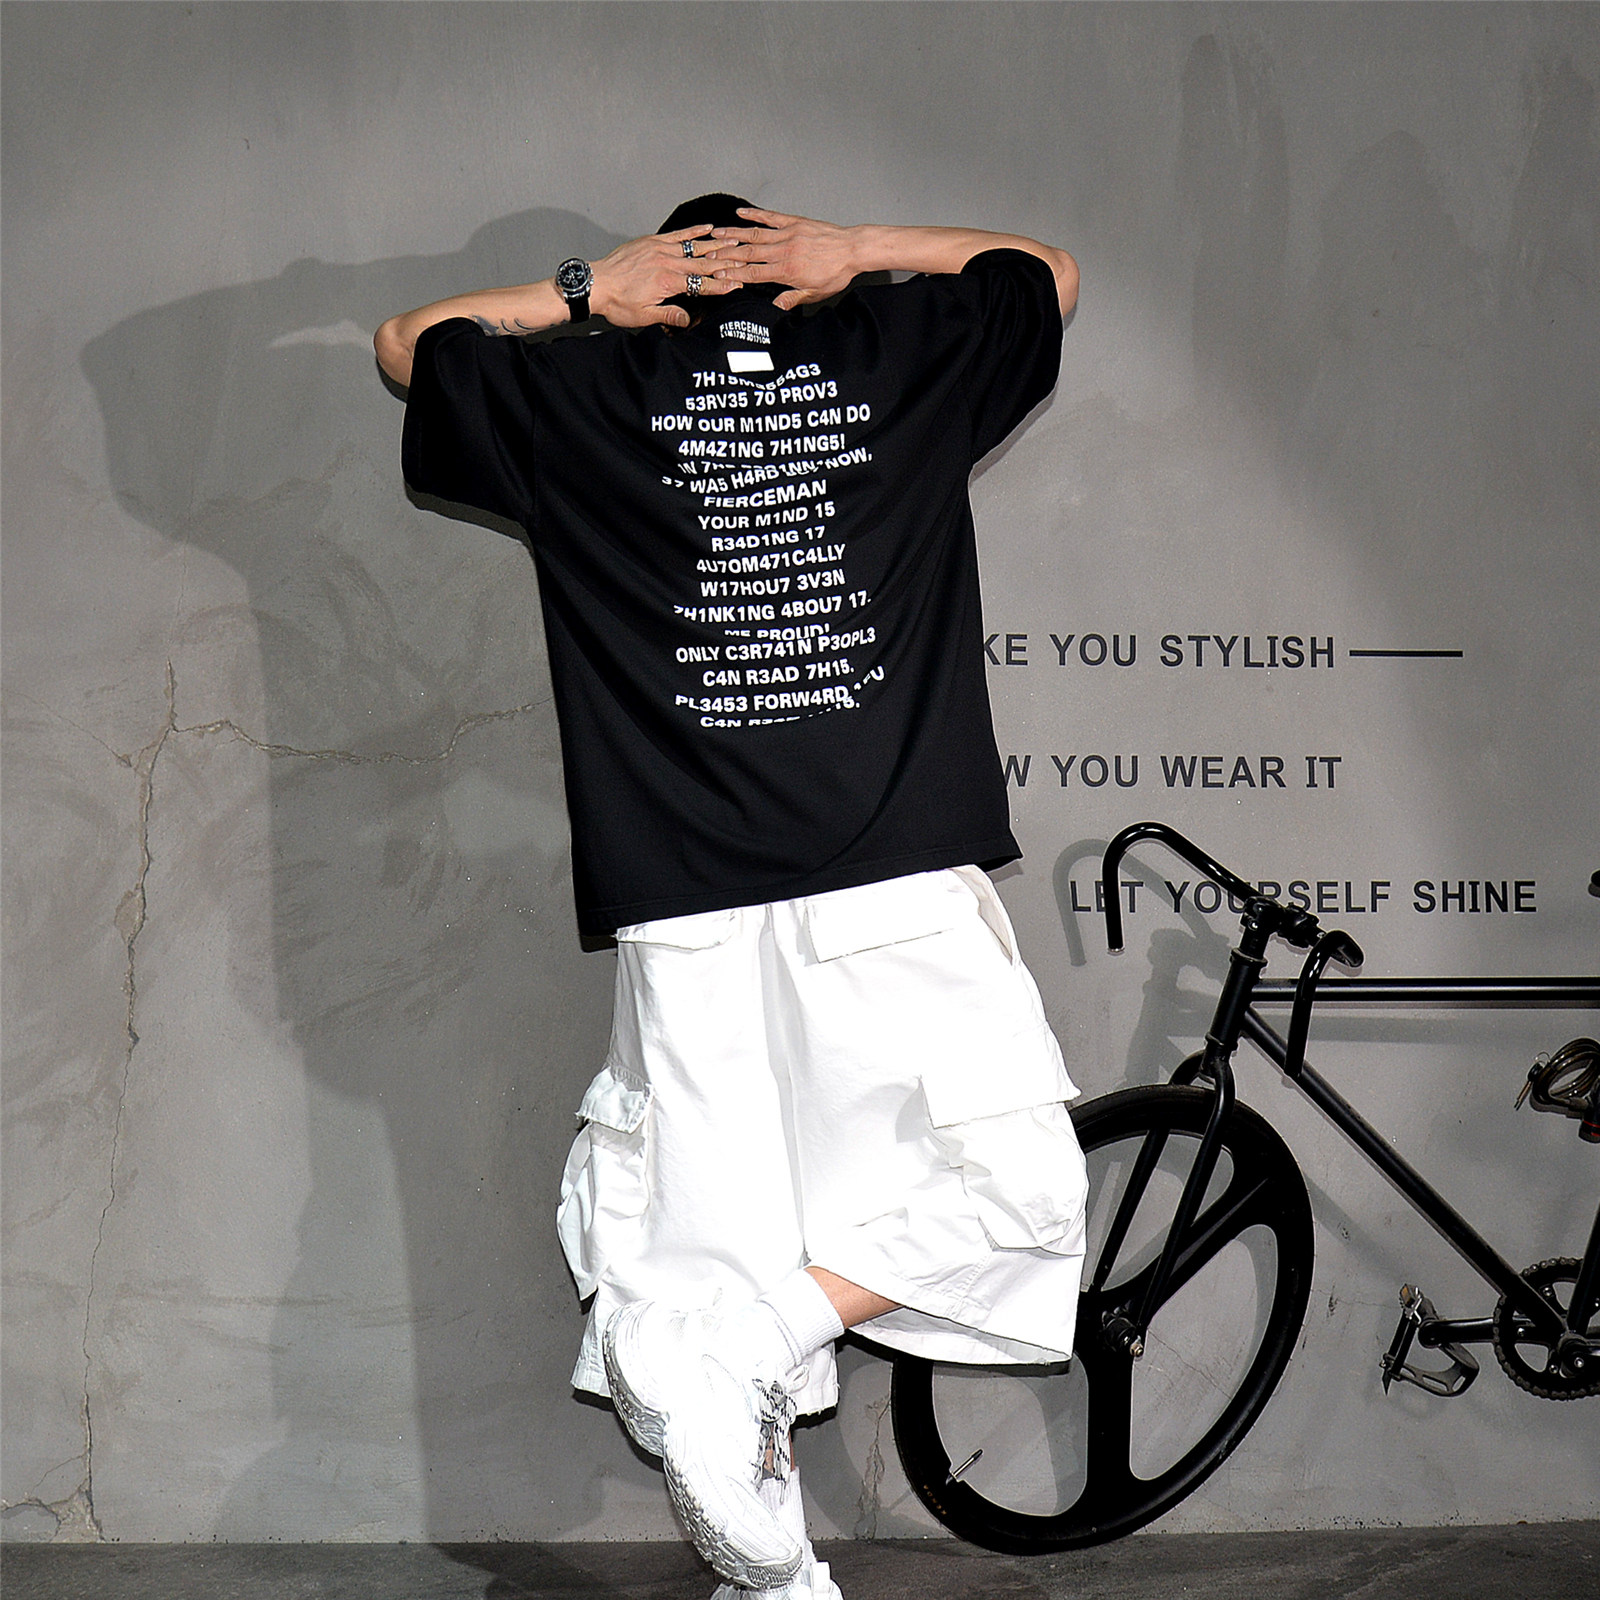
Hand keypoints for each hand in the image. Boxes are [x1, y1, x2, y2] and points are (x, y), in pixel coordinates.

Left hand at [590, 226, 745, 327]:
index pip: (702, 284)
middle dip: (726, 262)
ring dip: (716, 245)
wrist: (595, 284)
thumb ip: (669, 315)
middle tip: (745, 260)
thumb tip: (688, 319)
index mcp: (668, 282)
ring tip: (735, 241)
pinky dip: (693, 232)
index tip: (738, 284)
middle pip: (704, 263)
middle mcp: (667, 261)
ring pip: (694, 247)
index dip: (722, 285)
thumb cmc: (617, 302)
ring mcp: (660, 249)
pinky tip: (707, 228)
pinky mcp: (651, 242)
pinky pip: (678, 235)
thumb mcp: (644, 316)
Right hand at [706, 208, 859, 310]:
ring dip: (733, 234)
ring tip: (716, 234)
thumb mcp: (814, 293)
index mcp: (787, 270)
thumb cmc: (836, 272)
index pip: (753, 273)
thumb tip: (774, 307)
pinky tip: (741, 213)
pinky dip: (754, 215)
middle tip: (708, 253)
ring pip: (755, 235)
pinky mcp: (794, 222)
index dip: (733, 273)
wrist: (852, 250)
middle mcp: (784, 250)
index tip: (718, 273)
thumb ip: (792, 298)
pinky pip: (770, 217)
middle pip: (748, 252)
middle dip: (726, 253)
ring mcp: (788, 234)